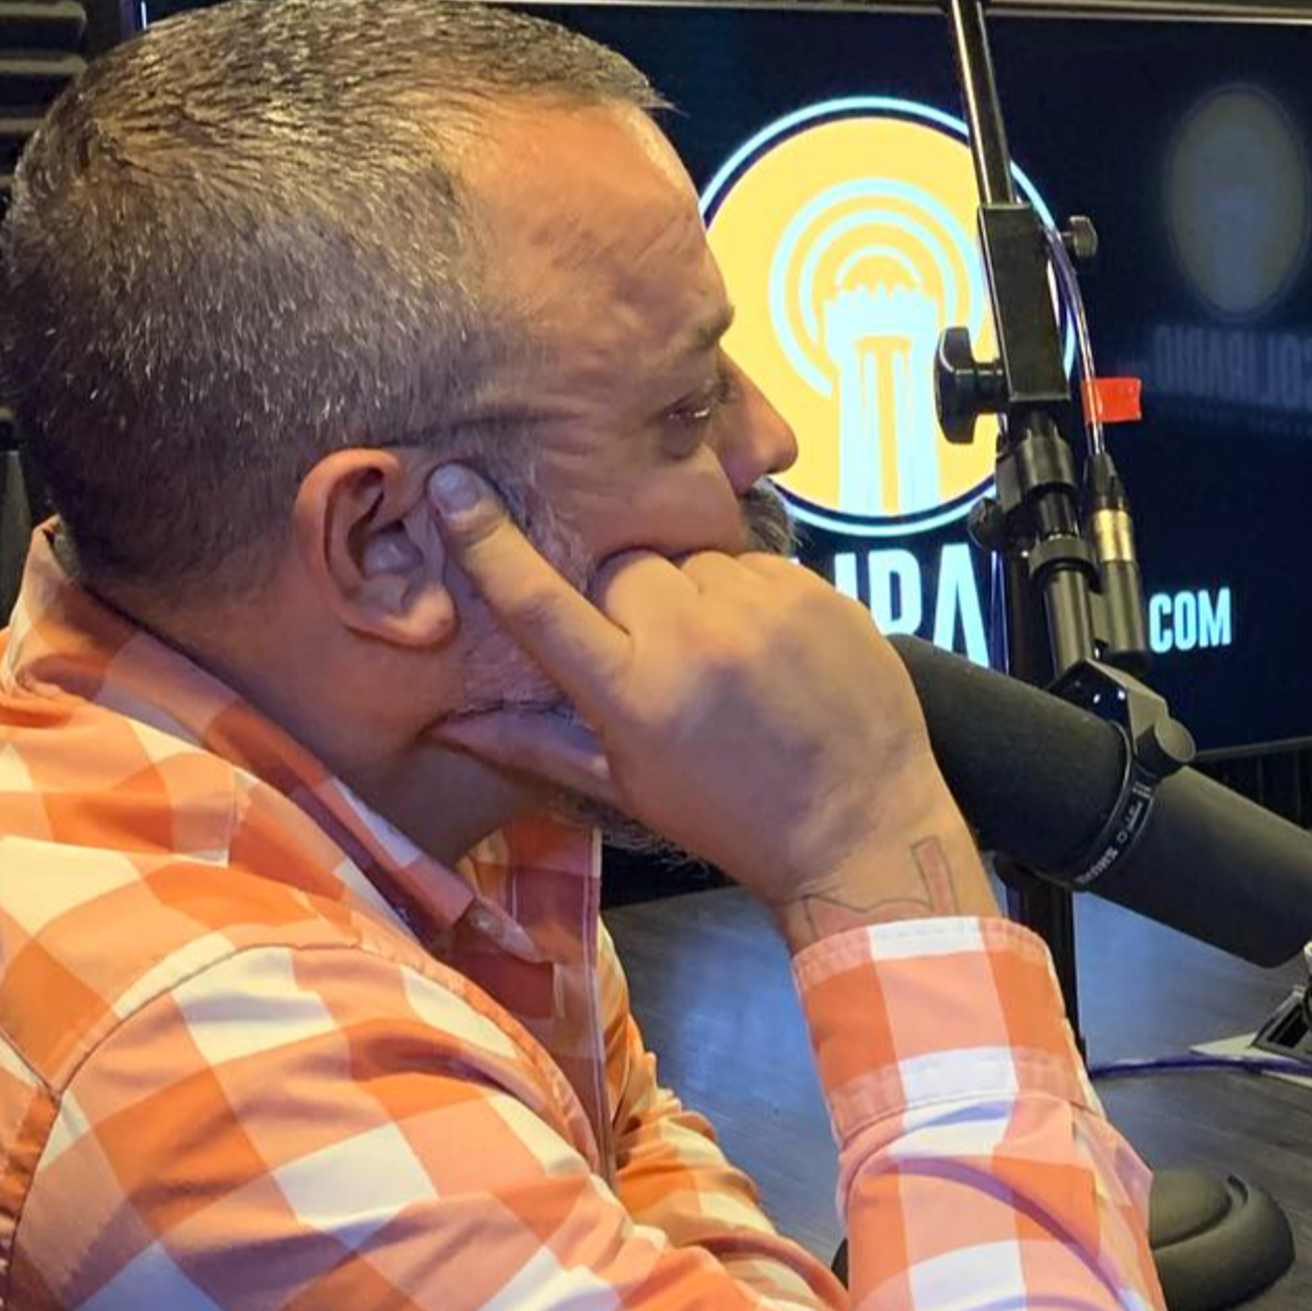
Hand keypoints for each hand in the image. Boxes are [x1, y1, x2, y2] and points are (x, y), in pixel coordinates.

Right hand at [425, 467, 952, 903]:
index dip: (489, 543)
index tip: (452, 484)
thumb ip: (538, 744)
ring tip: (725, 658)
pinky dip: (750, 597)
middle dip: (627, 601)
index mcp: (631, 692)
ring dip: (694, 595)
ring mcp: (761, 609)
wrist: (862, 826)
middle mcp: (692, 638)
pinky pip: (755, 565)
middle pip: (622, 569)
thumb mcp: (629, 788)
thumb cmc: (733, 816)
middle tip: (661, 657)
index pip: (540, 604)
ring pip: (690, 561)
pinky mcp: (817, 592)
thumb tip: (450, 724)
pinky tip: (769, 650)